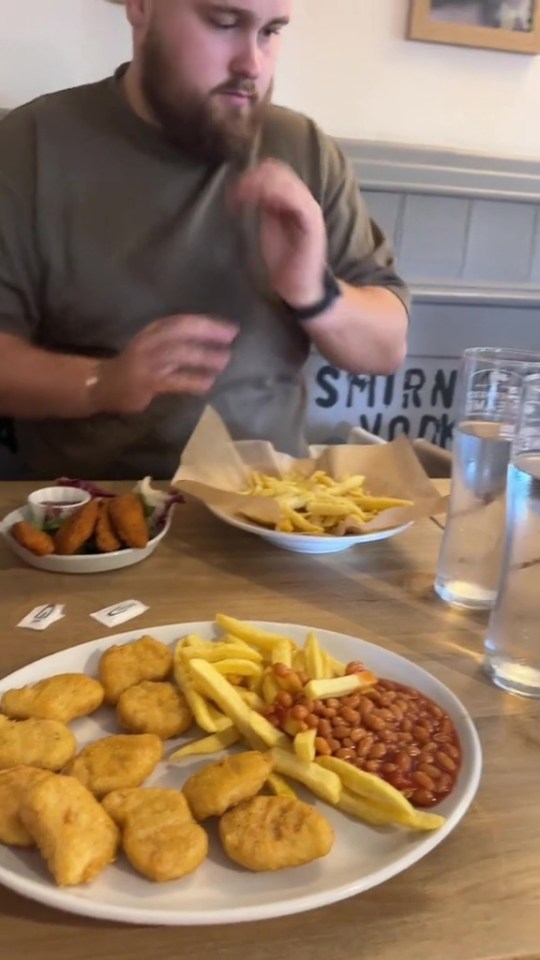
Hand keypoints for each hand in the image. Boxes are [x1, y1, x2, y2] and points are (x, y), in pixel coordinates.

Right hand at [91, 315, 236, 414]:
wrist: (104, 384)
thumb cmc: (136, 365)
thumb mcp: (153, 345)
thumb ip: (177, 340)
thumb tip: (214, 339)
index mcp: (153, 330)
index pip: (182, 321)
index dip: (207, 322)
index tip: (231, 327)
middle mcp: (149, 341)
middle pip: (180, 331)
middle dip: (207, 332)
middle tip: (231, 338)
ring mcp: (147, 362)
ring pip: (177, 354)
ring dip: (203, 357)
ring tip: (223, 361)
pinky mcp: (146, 382)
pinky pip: (174, 381)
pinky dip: (192, 381)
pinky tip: (207, 384)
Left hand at [230, 160, 326, 308]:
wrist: (300, 287)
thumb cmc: (285, 261)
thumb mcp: (270, 227)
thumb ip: (264, 207)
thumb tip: (248, 188)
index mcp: (293, 199)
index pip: (275, 172)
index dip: (252, 175)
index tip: (233, 190)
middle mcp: (303, 198)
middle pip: (278, 170)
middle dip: (252, 177)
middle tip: (234, 192)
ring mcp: (309, 208)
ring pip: (285, 180)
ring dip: (260, 184)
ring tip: (240, 196)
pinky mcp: (311, 221)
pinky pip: (295, 198)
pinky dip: (274, 194)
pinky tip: (258, 201)